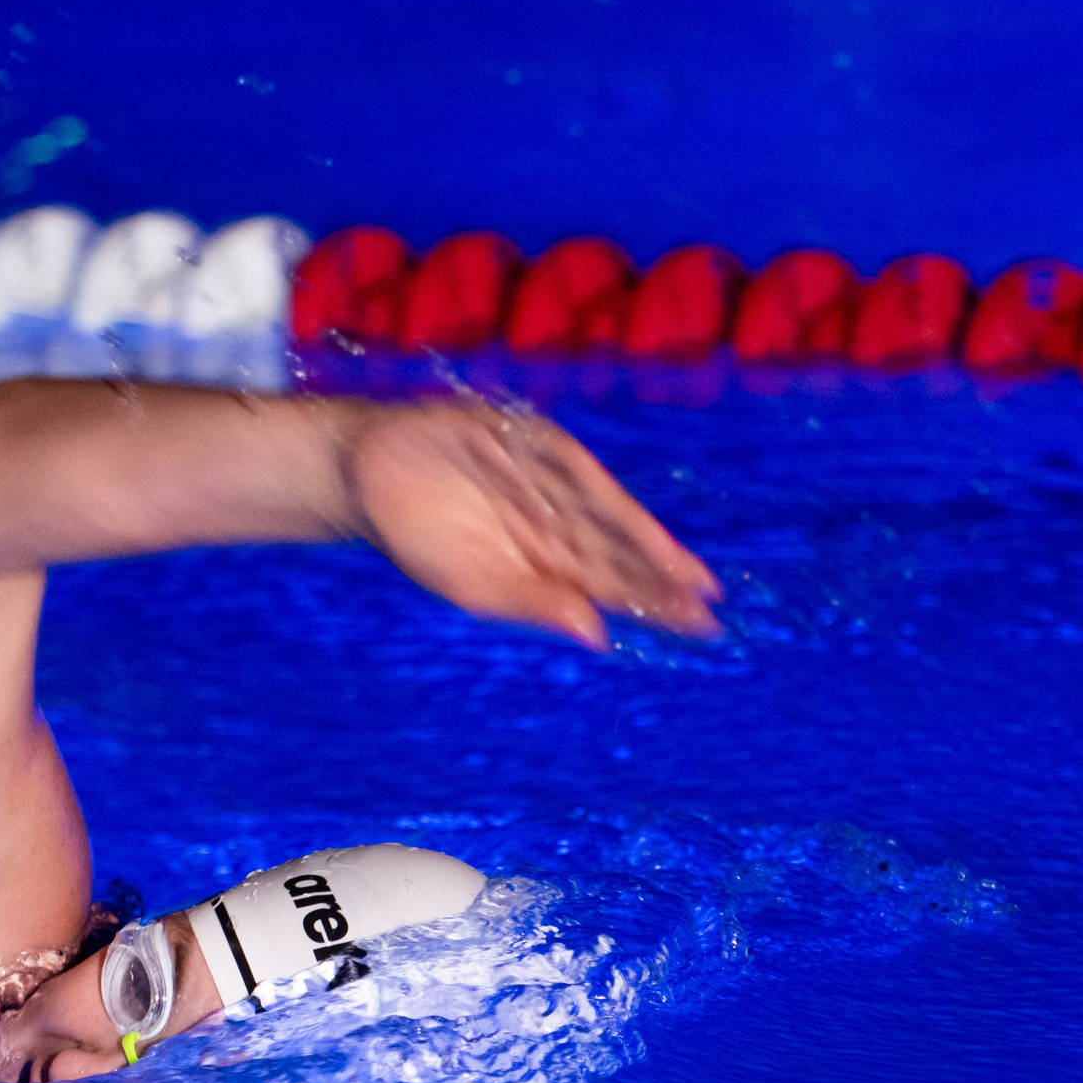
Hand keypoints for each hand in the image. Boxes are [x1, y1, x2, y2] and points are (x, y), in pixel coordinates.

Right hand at [341, 398, 720, 648]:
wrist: (371, 474)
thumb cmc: (419, 536)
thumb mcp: (475, 584)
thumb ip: (535, 604)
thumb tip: (598, 635)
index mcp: (547, 566)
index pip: (614, 589)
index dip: (657, 606)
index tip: (701, 629)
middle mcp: (560, 528)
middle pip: (624, 559)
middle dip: (665, 585)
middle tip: (711, 612)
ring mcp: (552, 487)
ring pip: (612, 522)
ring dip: (650, 549)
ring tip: (691, 578)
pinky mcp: (535, 447)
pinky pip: (580, 478)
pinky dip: (607, 504)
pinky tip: (638, 530)